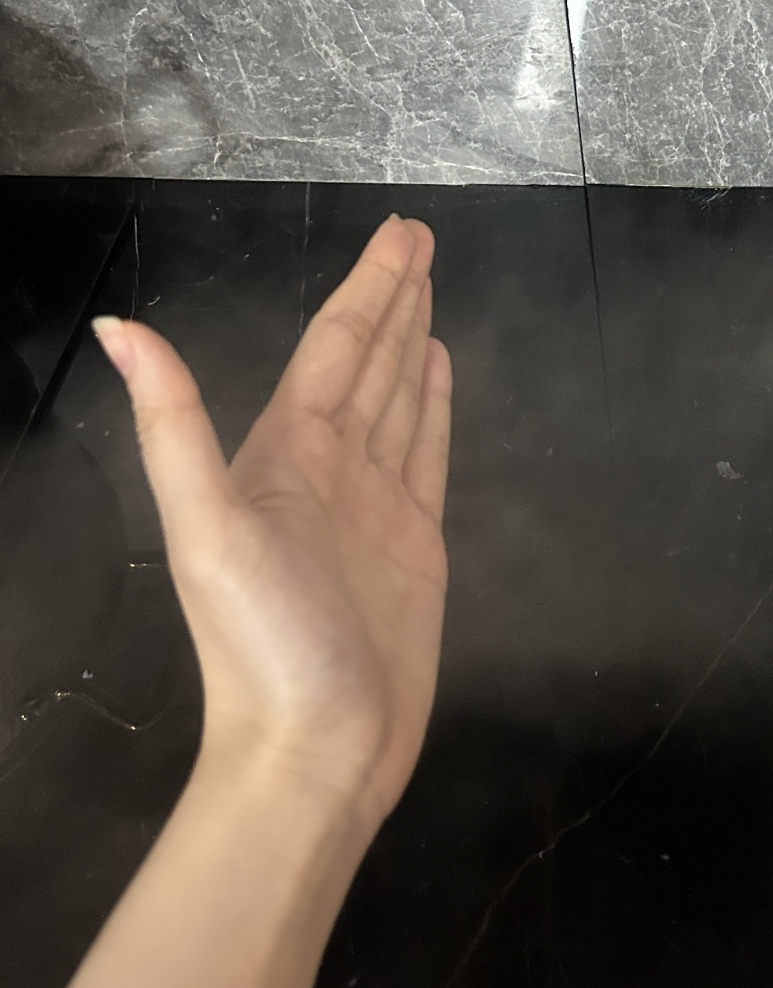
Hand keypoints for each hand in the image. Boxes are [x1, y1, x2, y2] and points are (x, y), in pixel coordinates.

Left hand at [92, 214, 451, 836]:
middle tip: (422, 238)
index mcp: (282, 455)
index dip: (367, 288)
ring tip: (429, 290)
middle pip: (367, 362)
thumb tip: (117, 327)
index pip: (333, 348)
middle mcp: (327, 469)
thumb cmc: (262, 645)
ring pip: (397, 400)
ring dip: (412, 342)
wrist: (314, 752)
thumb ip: (172, 427)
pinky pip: (428, 454)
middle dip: (393, 298)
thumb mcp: (207, 531)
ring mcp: (373, 507)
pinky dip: (434, 406)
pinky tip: (440, 369)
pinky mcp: (414, 546)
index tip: (401, 235)